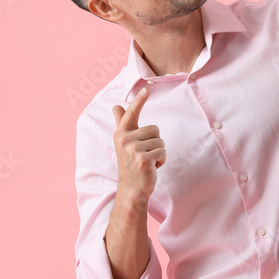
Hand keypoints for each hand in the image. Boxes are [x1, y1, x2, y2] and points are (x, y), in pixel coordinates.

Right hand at [111, 87, 165, 210]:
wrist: (131, 188)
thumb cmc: (131, 163)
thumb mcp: (124, 142)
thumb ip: (122, 123)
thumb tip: (116, 106)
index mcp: (121, 133)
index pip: (131, 114)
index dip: (139, 101)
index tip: (145, 90)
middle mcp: (125, 139)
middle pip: (155, 129)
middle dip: (155, 142)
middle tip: (144, 154)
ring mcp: (133, 150)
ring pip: (160, 141)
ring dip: (158, 152)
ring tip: (147, 161)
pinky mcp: (143, 159)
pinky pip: (163, 152)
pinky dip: (161, 161)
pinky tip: (152, 167)